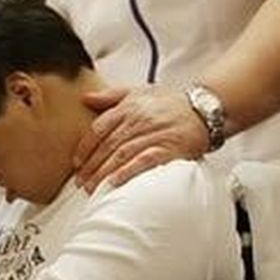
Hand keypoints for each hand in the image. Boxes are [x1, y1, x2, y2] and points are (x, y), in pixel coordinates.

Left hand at [72, 85, 209, 191]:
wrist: (202, 109)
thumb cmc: (169, 103)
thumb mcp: (139, 91)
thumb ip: (111, 96)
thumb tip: (85, 98)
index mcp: (129, 107)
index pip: (99, 128)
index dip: (85, 147)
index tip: (76, 162)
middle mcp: (139, 120)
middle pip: (107, 145)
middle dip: (91, 166)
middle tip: (80, 182)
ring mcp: (154, 134)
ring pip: (121, 155)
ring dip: (104, 173)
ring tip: (93, 188)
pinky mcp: (169, 148)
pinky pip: (144, 161)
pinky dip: (128, 172)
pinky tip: (115, 183)